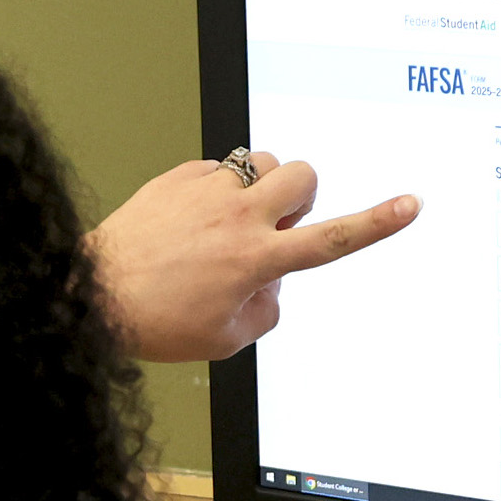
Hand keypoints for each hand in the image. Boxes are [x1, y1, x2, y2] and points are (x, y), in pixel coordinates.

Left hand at [87, 154, 418, 363]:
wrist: (91, 294)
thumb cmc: (152, 321)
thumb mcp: (224, 339)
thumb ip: (266, 311)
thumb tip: (275, 283)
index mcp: (256, 261)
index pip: (331, 240)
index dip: (377, 223)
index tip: (409, 205)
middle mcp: (237, 219)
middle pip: (304, 176)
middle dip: (303, 195)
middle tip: (277, 222)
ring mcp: (207, 192)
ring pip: (264, 160)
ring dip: (263, 185)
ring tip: (236, 217)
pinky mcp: (179, 177)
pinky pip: (218, 168)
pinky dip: (218, 188)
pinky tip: (193, 218)